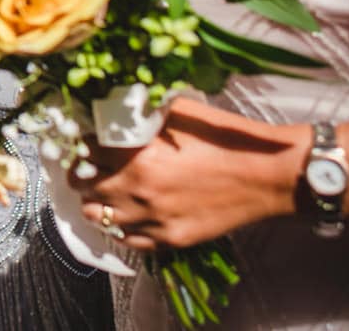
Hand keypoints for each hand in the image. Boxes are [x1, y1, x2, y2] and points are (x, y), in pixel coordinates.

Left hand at [69, 96, 307, 250]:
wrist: (267, 175)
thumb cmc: (224, 136)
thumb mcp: (177, 110)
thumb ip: (140, 113)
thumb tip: (113, 109)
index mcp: (137, 153)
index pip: (84, 152)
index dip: (81, 146)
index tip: (85, 144)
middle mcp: (138, 189)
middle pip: (83, 187)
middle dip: (83, 176)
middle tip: (89, 169)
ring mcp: (154, 218)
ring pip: (98, 217)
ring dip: (96, 203)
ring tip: (105, 193)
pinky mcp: (171, 239)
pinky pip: (128, 240)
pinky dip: (121, 227)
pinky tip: (128, 214)